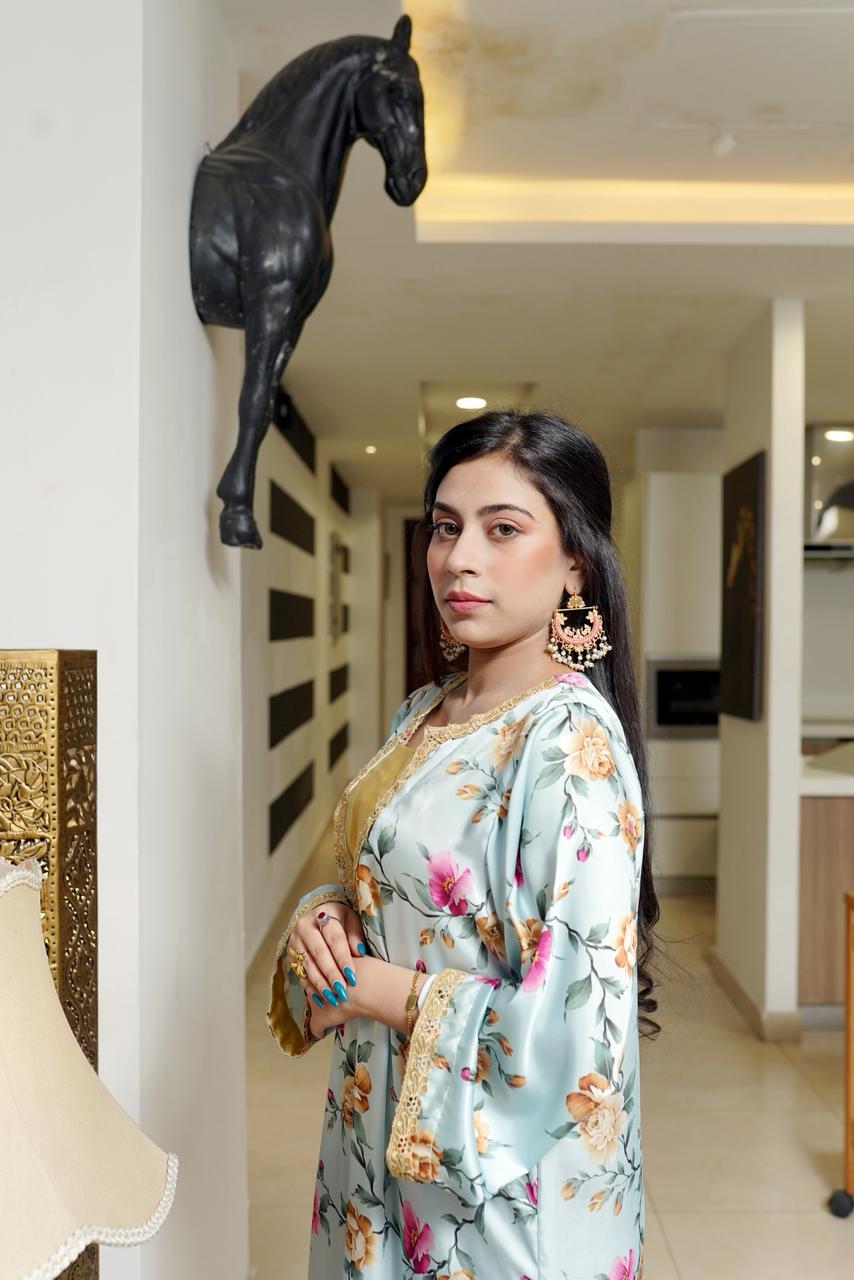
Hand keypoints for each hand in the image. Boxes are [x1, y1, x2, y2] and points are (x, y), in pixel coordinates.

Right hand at [287, 900, 367, 1018]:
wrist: (318, 916)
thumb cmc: (339, 919)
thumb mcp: (351, 919)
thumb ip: (355, 934)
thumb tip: (359, 951)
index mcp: (321, 915)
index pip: (334, 939)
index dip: (343, 958)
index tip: (352, 975)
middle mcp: (304, 927)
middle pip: (319, 953)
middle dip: (331, 974)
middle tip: (342, 990)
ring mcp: (295, 941)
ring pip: (308, 965)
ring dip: (321, 984)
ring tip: (333, 998)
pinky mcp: (291, 955)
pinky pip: (300, 973)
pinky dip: (310, 987)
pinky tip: (320, 999)